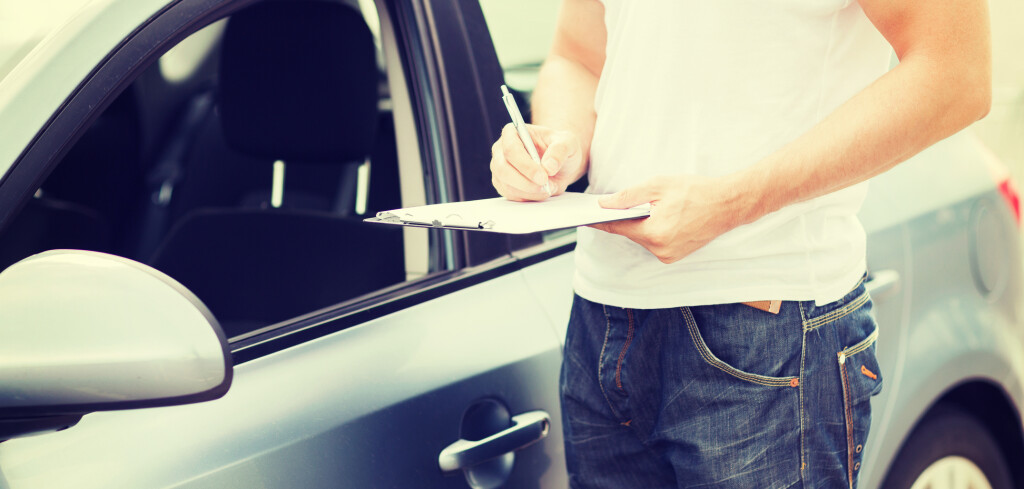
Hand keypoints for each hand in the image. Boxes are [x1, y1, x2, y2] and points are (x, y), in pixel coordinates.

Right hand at [490, 123, 584, 200]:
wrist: (558, 163)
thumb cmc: (560, 147)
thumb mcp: (568, 142)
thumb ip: (560, 151)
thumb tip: (549, 167)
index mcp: (512, 132)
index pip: (511, 149)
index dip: (526, 165)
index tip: (543, 176)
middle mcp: (501, 149)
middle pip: (503, 169)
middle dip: (525, 182)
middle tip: (546, 186)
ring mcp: (499, 168)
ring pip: (507, 185)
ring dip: (530, 191)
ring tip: (549, 187)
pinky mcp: (503, 184)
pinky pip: (511, 195)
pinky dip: (528, 197)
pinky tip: (541, 191)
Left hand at [591, 175, 750, 263]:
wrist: (730, 204)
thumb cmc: (697, 191)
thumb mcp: (658, 186)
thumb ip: (628, 196)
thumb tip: (604, 204)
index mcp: (654, 233)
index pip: (617, 228)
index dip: (598, 221)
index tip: (582, 218)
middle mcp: (660, 250)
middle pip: (630, 233)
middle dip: (622, 219)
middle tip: (608, 204)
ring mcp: (669, 255)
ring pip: (642, 238)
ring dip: (639, 224)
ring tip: (641, 207)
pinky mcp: (675, 255)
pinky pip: (654, 242)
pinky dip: (651, 230)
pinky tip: (654, 216)